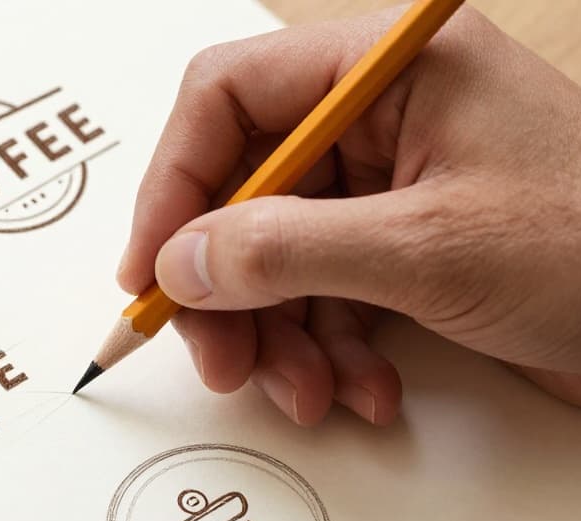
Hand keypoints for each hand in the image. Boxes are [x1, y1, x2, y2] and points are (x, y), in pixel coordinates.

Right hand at [118, 7, 580, 424]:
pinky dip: (329, 349)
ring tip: (306, 392)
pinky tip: (360, 388)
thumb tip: (182, 261)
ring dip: (279, 335)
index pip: (230, 98)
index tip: (152, 267)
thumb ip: (286, 250)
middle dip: (228, 286)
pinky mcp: (410, 247)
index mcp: (390, 68)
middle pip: (244, 189)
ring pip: (278, 254)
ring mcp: (398, 184)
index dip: (175, 184)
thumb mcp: (428, 250)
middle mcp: (385, 116)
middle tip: (219, 358)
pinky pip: (325, 292)